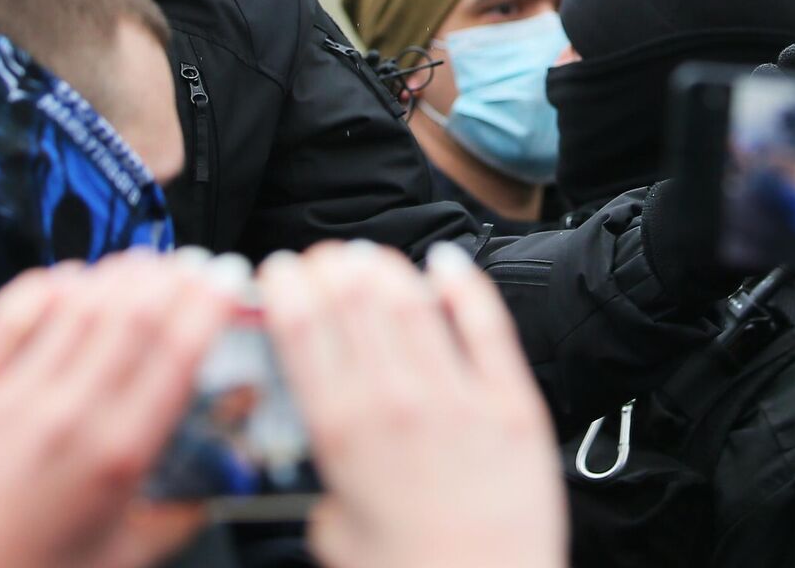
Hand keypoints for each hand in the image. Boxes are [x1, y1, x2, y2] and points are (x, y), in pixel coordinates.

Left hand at [0, 255, 232, 567]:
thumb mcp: (125, 556)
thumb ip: (179, 516)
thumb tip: (217, 481)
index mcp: (118, 457)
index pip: (178, 353)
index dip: (208, 304)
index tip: (225, 281)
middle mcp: (68, 417)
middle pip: (133, 314)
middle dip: (171, 276)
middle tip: (190, 262)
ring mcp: (12, 397)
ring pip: (77, 304)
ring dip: (116, 272)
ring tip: (140, 263)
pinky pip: (10, 315)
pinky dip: (45, 286)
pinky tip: (68, 278)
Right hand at [261, 242, 565, 567]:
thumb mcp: (335, 537)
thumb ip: (328, 494)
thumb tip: (333, 484)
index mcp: (342, 433)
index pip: (302, 330)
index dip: (287, 287)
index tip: (282, 272)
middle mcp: (395, 403)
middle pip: (354, 302)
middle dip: (333, 266)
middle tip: (326, 257)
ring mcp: (457, 398)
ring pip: (413, 302)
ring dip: (386, 267)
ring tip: (371, 256)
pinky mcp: (512, 404)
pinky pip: (486, 326)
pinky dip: (464, 285)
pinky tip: (447, 262)